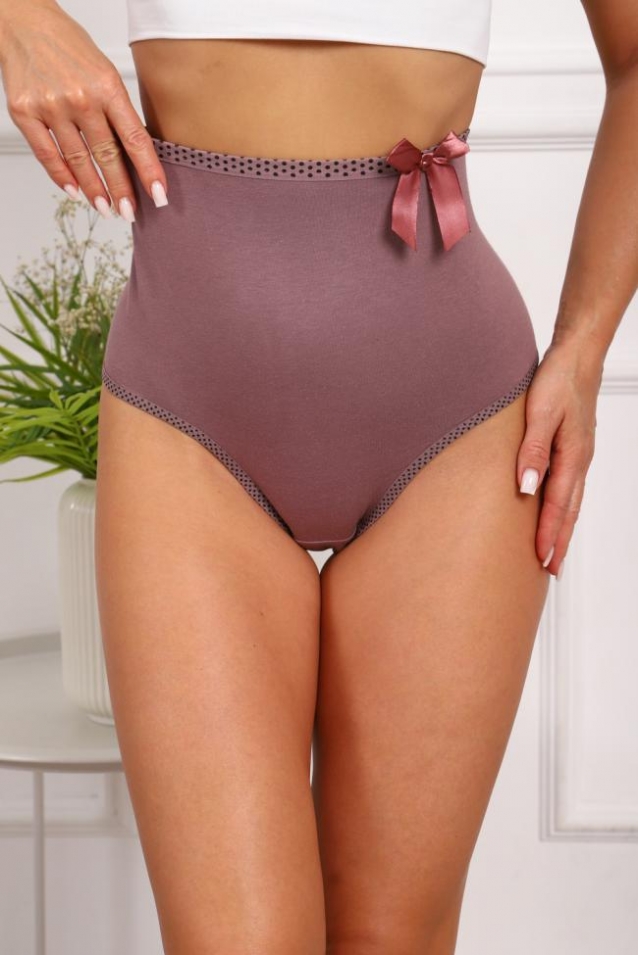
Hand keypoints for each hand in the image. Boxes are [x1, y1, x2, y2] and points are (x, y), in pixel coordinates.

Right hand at [0, 0, 167, 217]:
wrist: (24, 21)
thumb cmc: (70, 47)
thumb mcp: (104, 72)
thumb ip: (117, 110)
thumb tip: (134, 154)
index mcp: (107, 86)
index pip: (135, 138)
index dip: (149, 171)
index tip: (159, 195)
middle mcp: (80, 98)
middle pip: (107, 156)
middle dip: (121, 190)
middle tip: (130, 212)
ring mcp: (51, 107)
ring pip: (78, 161)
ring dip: (94, 190)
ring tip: (105, 208)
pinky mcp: (25, 112)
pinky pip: (47, 155)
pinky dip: (62, 177)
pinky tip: (74, 191)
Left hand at [516, 341, 601, 577]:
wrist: (577, 356)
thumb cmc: (558, 379)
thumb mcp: (540, 413)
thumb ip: (532, 451)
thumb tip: (526, 487)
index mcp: (572, 456)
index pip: (557, 506)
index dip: (548, 534)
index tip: (540, 560)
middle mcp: (579, 460)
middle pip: (569, 511)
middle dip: (559, 541)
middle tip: (550, 570)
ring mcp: (579, 455)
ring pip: (571, 501)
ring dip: (562, 528)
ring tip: (552, 550)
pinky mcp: (574, 448)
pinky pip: (569, 487)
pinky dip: (563, 507)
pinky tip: (554, 512)